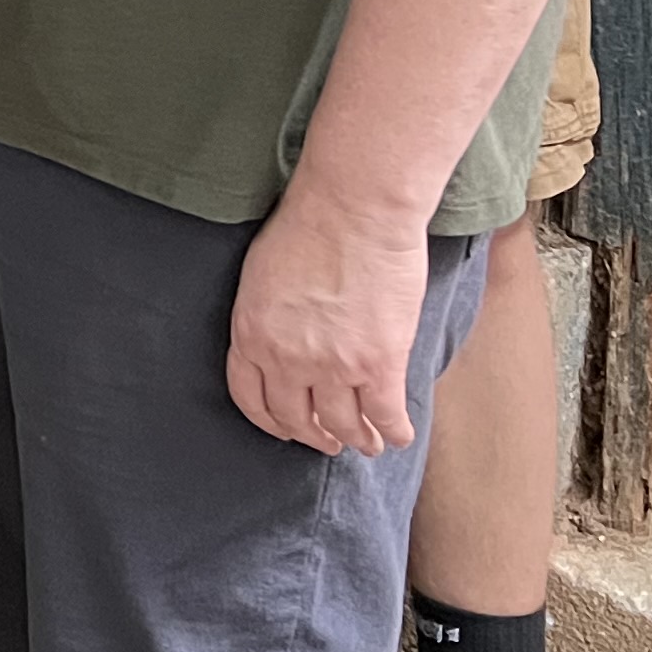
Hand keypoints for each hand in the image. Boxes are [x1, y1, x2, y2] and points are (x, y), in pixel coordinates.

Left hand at [226, 178, 429, 454]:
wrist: (352, 208)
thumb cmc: (308, 226)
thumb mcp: (261, 276)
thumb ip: (268, 317)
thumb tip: (281, 339)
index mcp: (251, 334)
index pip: (251, 398)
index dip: (271, 421)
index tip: (286, 429)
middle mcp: (286, 359)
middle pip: (296, 419)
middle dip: (314, 436)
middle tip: (329, 442)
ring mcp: (333, 366)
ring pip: (343, 425)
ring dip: (357, 439)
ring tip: (368, 443)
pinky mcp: (379, 364)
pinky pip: (386, 416)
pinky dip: (394, 432)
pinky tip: (400, 435)